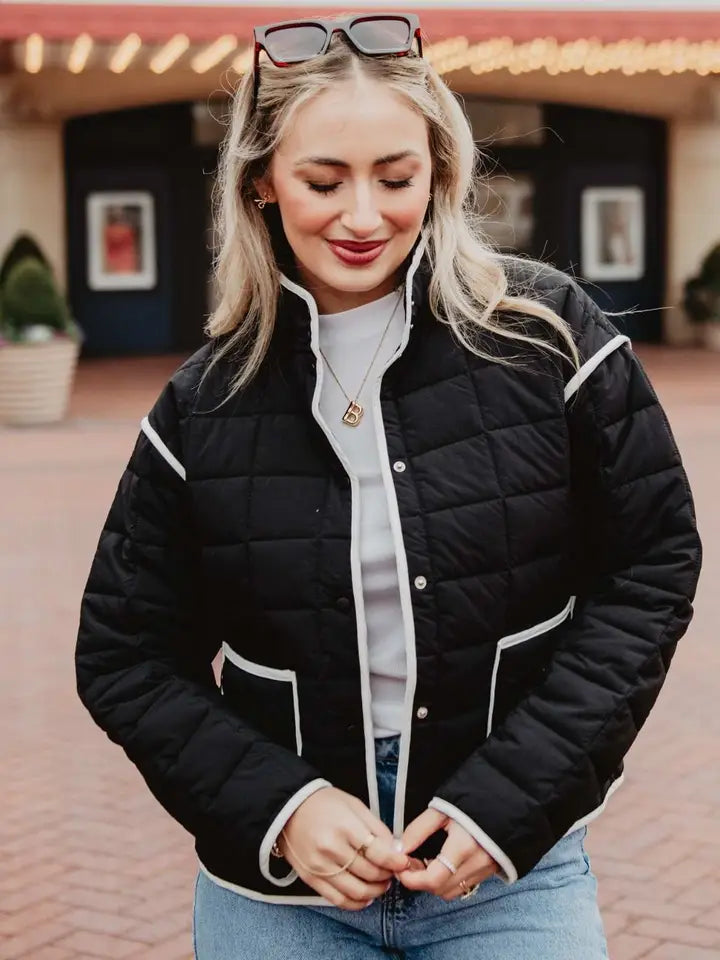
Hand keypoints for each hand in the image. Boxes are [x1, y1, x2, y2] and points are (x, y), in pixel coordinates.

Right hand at [277, 787, 411, 909]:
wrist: (288, 808)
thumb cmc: (324, 803)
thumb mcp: (354, 806)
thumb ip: (377, 828)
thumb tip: (396, 851)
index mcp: (344, 827)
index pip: (378, 853)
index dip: (396, 862)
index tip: (404, 863)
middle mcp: (331, 849)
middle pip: (370, 874)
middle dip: (387, 875)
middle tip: (392, 871)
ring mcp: (320, 867)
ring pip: (357, 892)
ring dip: (375, 891)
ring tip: (381, 883)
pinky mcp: (311, 879)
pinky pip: (338, 900)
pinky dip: (356, 903)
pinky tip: (365, 896)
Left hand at [393, 809, 497, 899]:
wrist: (507, 799)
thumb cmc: (473, 799)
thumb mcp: (442, 809)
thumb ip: (418, 830)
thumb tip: (400, 849)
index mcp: (463, 846)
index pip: (433, 879)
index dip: (412, 879)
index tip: (400, 868)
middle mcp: (477, 863)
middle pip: (440, 889)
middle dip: (420, 881)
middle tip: (409, 862)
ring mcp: (486, 870)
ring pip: (452, 892)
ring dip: (434, 883)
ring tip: (424, 862)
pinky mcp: (490, 871)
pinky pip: (464, 887)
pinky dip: (449, 881)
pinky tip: (442, 864)